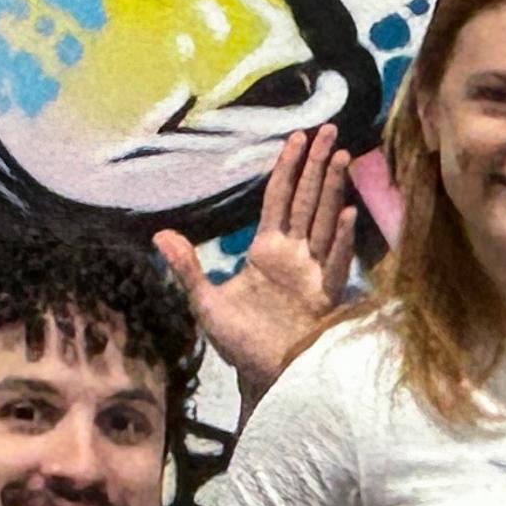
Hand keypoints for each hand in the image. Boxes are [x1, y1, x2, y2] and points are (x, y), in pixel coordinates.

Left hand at [156, 126, 357, 394]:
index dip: (288, 167)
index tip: (298, 136)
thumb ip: (187, 268)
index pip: (279, 198)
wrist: (263, 377)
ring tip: (341, 156)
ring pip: (323, 221)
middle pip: (307, 199)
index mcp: (267, 251)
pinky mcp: (323, 296)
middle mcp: (293, 255)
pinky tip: (346, 215)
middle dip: (317, 164)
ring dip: (332, 190)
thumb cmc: (240, 343)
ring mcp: (312, 273)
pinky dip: (339, 241)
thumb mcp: (205, 304)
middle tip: (331, 127)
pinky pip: (333, 263)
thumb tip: (159, 235)